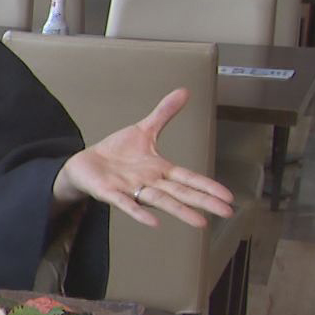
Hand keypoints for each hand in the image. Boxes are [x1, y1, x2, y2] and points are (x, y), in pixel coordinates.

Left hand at [53, 87, 235, 227]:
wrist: (86, 164)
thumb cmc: (116, 153)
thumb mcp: (143, 130)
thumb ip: (164, 113)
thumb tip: (184, 91)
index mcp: (160, 170)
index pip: (189, 178)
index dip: (208, 185)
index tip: (228, 196)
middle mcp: (150, 182)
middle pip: (181, 193)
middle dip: (204, 202)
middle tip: (226, 212)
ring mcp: (131, 189)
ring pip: (160, 201)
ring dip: (180, 211)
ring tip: (199, 222)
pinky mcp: (111, 193)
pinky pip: (127, 204)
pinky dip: (139, 212)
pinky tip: (154, 222)